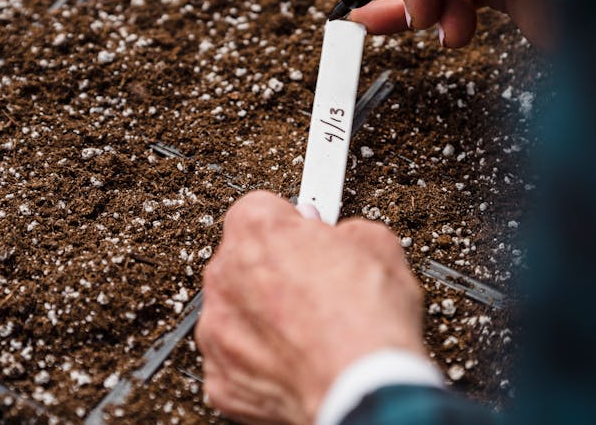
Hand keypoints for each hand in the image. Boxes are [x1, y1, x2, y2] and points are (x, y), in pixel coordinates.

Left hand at [196, 191, 425, 424]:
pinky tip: (299, 359)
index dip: (294, 225)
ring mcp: (218, 329)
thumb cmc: (367, 320)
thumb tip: (346, 238)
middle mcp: (225, 275)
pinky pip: (237, 357)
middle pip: (244, 261)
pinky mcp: (221, 376)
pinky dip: (262, 360)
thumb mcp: (377, 243)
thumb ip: (345, 231)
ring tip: (313, 330)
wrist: (363, 386)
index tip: (311, 237)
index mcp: (256, 229)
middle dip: (277, 271)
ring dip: (266, 317)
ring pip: (238, 312)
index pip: (262, 209)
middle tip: (319, 287)